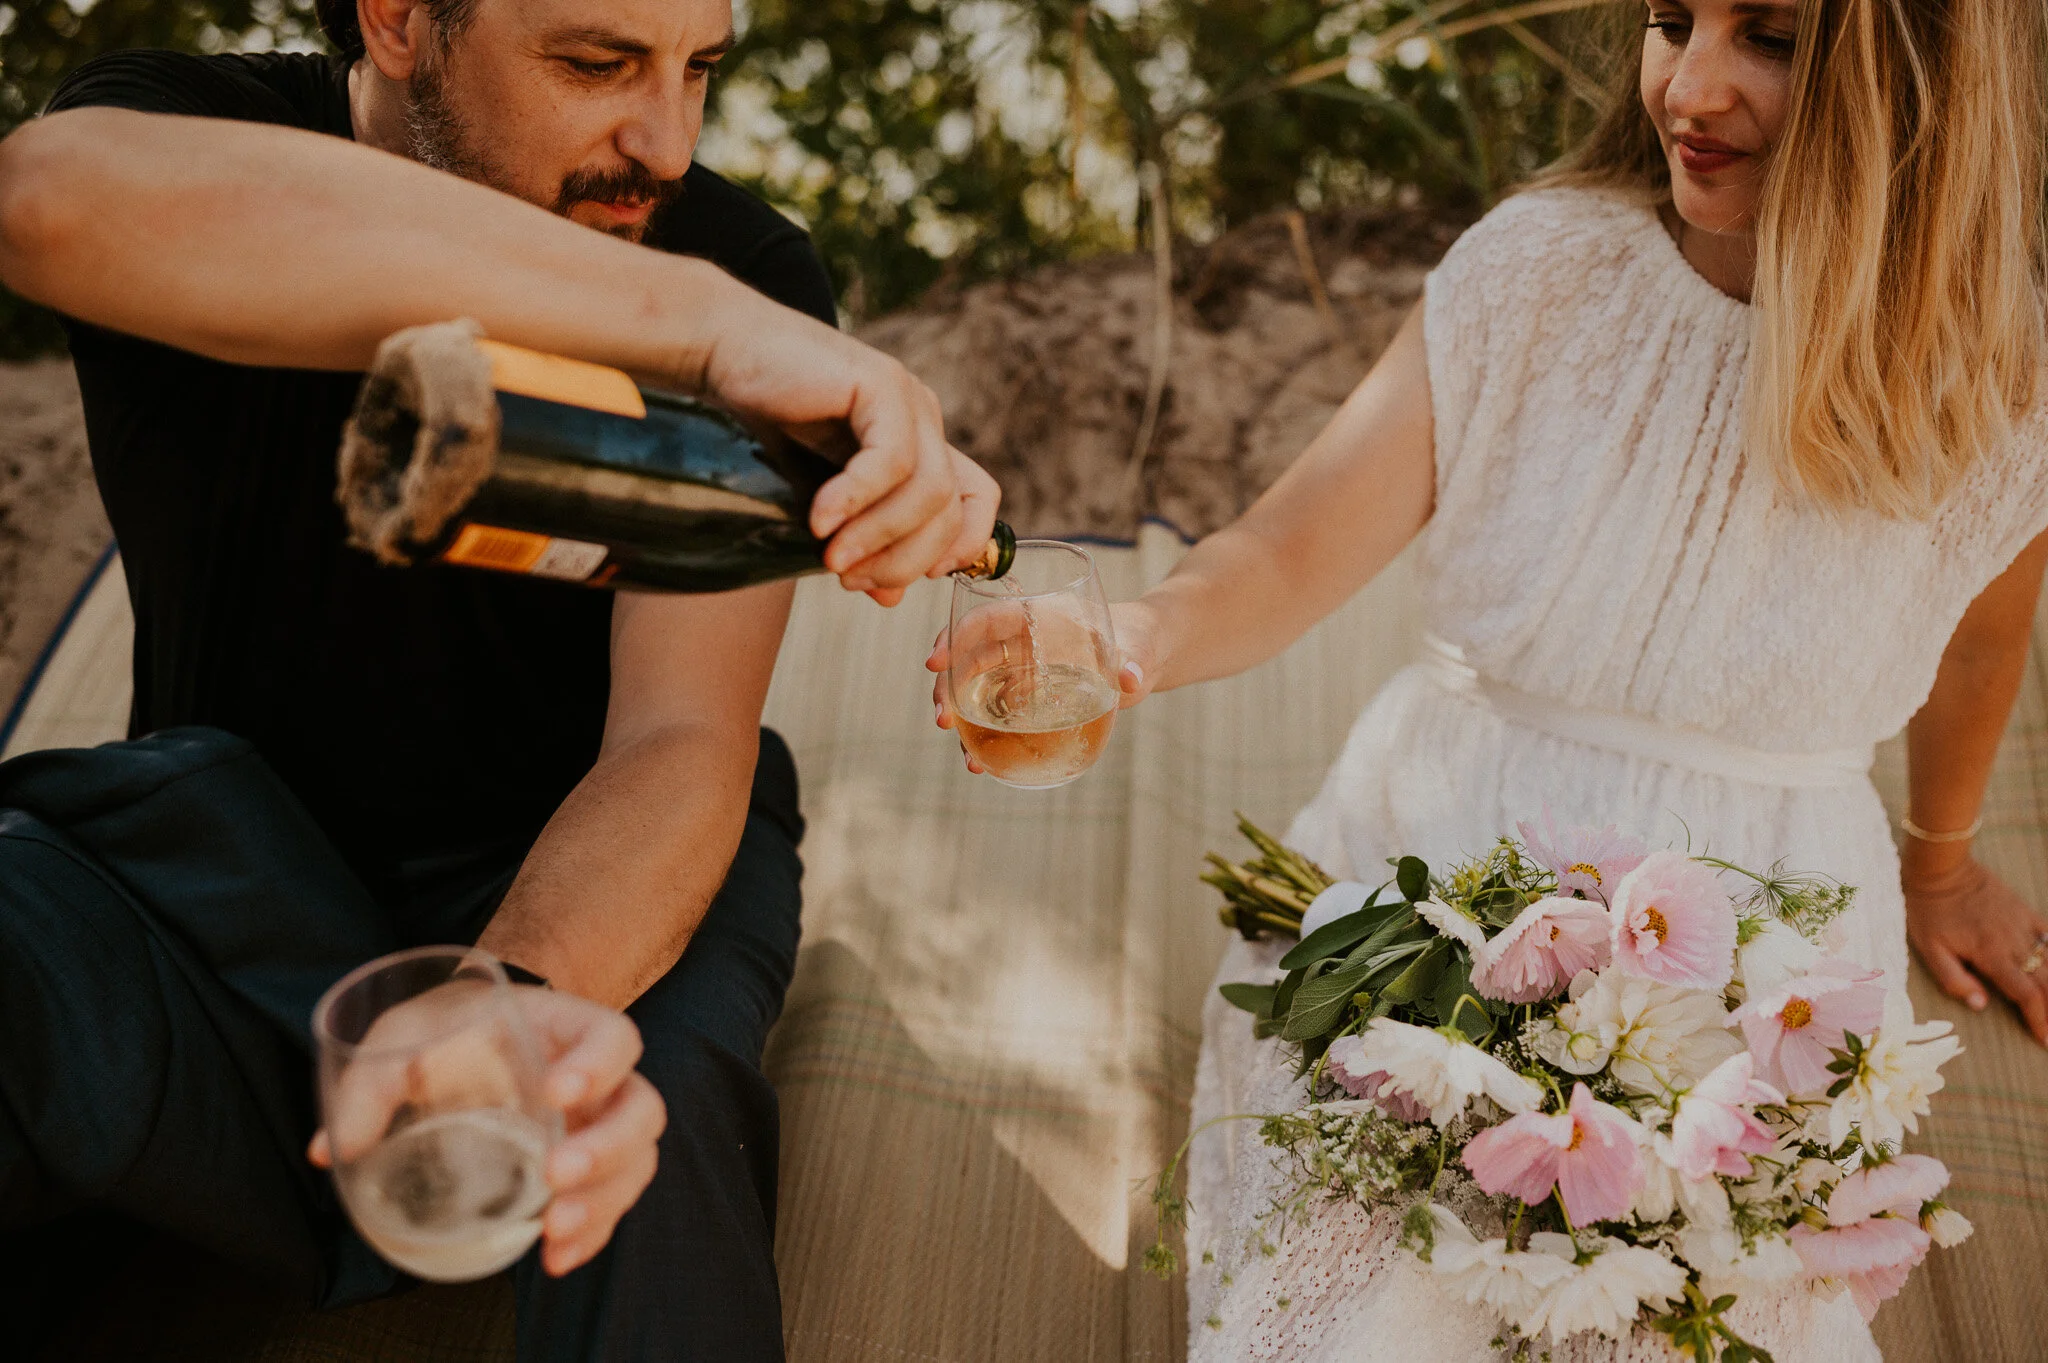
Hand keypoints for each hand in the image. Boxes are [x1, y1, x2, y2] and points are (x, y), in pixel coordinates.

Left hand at [311, 984, 666, 1275]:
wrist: (467, 1041)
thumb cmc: (447, 1030)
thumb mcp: (408, 1032)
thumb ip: (372, 1082)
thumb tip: (335, 1150)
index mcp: (570, 1029)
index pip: (614, 1038)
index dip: (598, 1065)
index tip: (558, 1092)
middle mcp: (601, 1080)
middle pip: (641, 1110)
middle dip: (607, 1148)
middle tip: (557, 1173)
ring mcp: (599, 1127)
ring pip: (636, 1162)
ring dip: (603, 1201)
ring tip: (554, 1232)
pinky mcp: (587, 1170)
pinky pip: (610, 1203)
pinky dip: (591, 1234)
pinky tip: (556, 1260)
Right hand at [688, 289, 998, 605]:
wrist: (725, 352)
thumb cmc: (765, 422)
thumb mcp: (821, 496)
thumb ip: (859, 541)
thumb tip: (889, 598)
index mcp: (921, 445)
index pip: (978, 501)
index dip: (960, 547)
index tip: (902, 579)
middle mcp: (923, 421)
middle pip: (950, 510)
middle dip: (903, 559)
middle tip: (850, 579)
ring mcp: (908, 399)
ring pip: (928, 491)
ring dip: (879, 537)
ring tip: (830, 559)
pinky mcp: (880, 383)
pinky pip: (890, 460)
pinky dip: (856, 500)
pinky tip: (820, 520)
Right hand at [925, 599, 1158, 774]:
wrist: (1144, 655)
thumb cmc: (1138, 638)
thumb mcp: (1138, 648)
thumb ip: (1134, 661)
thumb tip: (1131, 679)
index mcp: (1037, 615)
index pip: (985, 619)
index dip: (956, 636)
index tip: (937, 662)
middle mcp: (1020, 641)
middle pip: (968, 657)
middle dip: (947, 686)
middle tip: (944, 720)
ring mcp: (1020, 671)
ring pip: (975, 689)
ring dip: (961, 718)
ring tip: (965, 755)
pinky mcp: (1027, 698)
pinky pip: (995, 714)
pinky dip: (984, 737)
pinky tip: (981, 763)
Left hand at [1905, 854, 2047, 1046]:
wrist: (1940, 868)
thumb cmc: (1928, 910)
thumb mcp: (1929, 949)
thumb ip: (1954, 980)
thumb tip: (1981, 1005)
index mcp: (1992, 955)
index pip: (2026, 995)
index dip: (2039, 1020)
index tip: (2045, 1041)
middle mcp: (2015, 942)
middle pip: (2047, 983)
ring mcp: (2024, 924)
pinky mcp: (2025, 910)